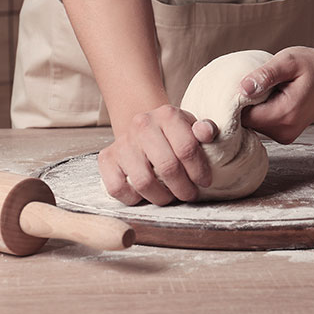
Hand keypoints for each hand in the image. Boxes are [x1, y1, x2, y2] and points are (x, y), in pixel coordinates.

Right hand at [98, 105, 216, 205]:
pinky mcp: (107, 158)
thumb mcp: (191, 128)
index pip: (187, 148)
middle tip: (189, 194)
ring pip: (143, 182)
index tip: (204, 182)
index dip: (199, 171)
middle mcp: (142, 124)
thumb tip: (206, 133)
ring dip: (161, 197)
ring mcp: (123, 142)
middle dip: (183, 189)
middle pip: (167, 167)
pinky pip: (117, 188)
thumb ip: (204, 130)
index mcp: (167, 115)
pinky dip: (133, 198)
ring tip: (169, 196)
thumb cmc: (172, 134)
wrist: (143, 129)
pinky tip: (144, 195)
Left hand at [239, 47, 313, 143]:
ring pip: (254, 125)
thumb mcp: (287, 61)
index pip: (244, 117)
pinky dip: (261, 112)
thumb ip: (265, 75)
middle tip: (253, 84)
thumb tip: (243, 88)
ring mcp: (286, 135)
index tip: (238, 85)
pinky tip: (267, 97)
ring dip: (253, 108)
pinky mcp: (286, 134)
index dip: (236, 101)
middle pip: (247, 123)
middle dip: (244, 105)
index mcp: (284, 115)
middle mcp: (285, 131)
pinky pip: (263, 125)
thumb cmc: (311, 64)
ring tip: (263, 89)